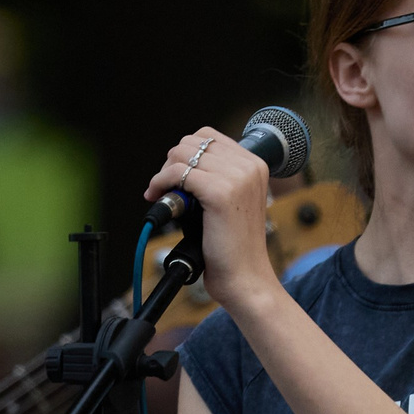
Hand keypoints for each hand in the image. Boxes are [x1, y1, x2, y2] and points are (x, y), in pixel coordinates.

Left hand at [144, 130, 277, 308]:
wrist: (244, 276)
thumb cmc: (233, 245)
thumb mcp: (230, 200)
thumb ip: (215, 176)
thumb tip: (179, 163)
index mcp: (255, 165)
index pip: (208, 136)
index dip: (185, 154)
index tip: (175, 175)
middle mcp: (249, 166)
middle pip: (193, 142)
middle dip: (172, 162)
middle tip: (165, 187)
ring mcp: (237, 178)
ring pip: (182, 154)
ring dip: (164, 173)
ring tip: (161, 194)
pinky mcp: (220, 192)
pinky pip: (178, 173)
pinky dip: (161, 182)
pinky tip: (158, 197)